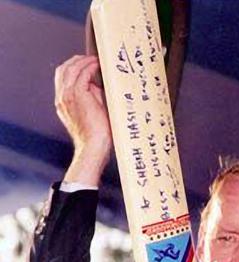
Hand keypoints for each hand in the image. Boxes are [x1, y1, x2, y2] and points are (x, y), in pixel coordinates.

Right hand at [54, 55, 111, 185]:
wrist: (94, 146)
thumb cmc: (97, 134)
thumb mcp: (92, 111)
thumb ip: (92, 96)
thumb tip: (97, 84)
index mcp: (63, 103)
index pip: (62, 78)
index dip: (73, 67)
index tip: (85, 63)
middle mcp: (61, 98)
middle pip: (63, 70)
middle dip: (76, 61)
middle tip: (90, 58)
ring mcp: (67, 96)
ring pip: (70, 69)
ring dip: (83, 61)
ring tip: (95, 59)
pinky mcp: (77, 96)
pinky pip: (81, 74)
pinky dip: (89, 66)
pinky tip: (97, 65)